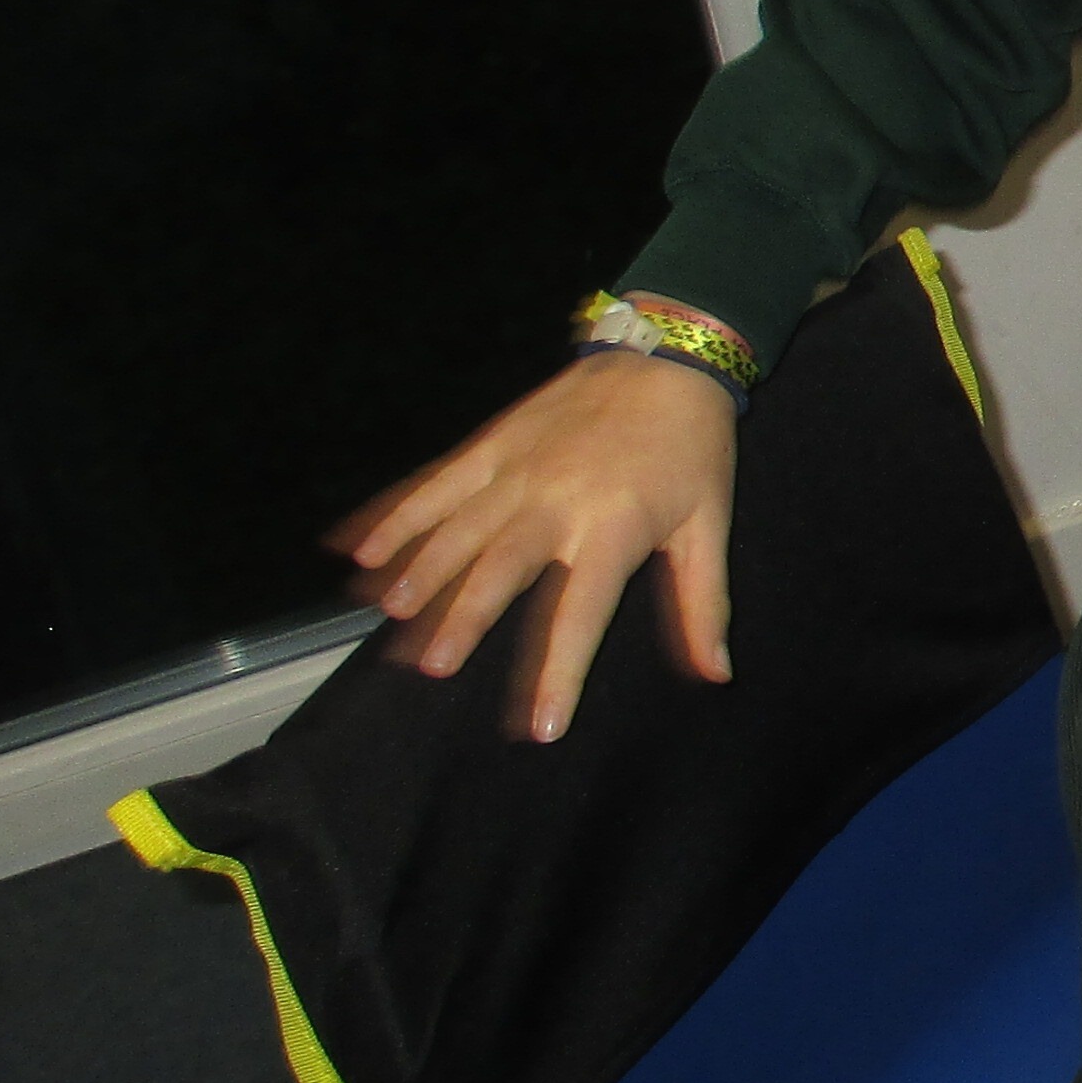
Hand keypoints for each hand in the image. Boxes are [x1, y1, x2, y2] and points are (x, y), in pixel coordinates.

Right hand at [328, 346, 738, 740]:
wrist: (668, 355)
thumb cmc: (693, 450)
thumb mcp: (709, 527)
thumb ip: (705, 605)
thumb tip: (717, 674)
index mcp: (615, 531)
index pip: (581, 615)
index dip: (561, 673)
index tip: (542, 727)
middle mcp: (558, 504)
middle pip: (503, 570)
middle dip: (466, 619)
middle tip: (433, 666)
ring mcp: (518, 470)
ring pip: (460, 529)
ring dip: (424, 573)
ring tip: (392, 617)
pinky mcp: (494, 443)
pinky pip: (439, 484)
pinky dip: (399, 517)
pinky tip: (364, 554)